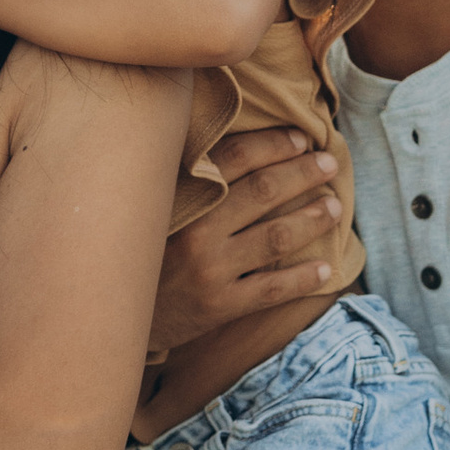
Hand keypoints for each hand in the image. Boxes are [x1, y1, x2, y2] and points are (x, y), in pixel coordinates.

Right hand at [148, 124, 345, 351]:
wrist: (113, 310)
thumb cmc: (139, 249)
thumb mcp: (153, 205)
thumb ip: (186, 178)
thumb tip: (229, 143)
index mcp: (181, 197)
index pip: (236, 159)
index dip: (273, 145)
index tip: (302, 139)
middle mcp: (198, 231)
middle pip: (263, 193)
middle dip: (303, 174)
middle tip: (329, 164)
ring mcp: (211, 271)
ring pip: (275, 238)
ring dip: (311, 220)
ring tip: (335, 208)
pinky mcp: (220, 306)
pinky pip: (272, 290)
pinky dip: (302, 278)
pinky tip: (325, 268)